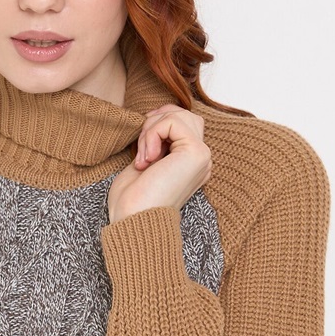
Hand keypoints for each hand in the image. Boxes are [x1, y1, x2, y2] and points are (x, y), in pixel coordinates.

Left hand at [108, 105, 211, 223]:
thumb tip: (153, 116)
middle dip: (155, 123)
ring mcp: (201, 156)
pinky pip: (172, 121)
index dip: (156, 126)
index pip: (180, 123)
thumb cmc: (133, 200)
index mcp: (189, 163)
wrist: (134, 221)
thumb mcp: (145, 162)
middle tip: (141, 153)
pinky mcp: (196, 153)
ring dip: (151, 129)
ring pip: (178, 114)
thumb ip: (156, 141)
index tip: (140, 153)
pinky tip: (147, 160)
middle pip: (183, 114)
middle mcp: (200, 160)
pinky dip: (151, 134)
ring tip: (143, 158)